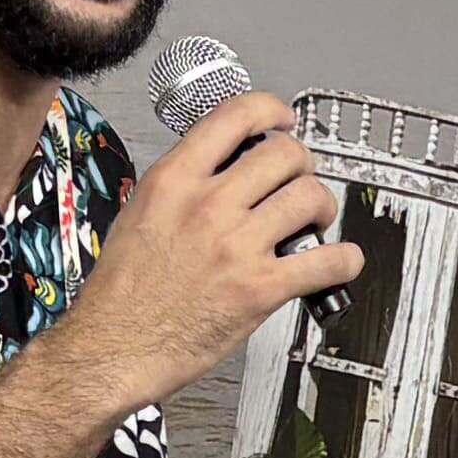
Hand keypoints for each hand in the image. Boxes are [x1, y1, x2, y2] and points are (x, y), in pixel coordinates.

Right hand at [58, 93, 360, 408]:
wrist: (113, 347)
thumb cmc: (121, 293)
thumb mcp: (140, 213)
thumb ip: (183, 185)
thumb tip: (224, 169)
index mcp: (174, 181)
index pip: (237, 116)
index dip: (272, 111)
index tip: (283, 121)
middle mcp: (208, 206)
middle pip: (284, 153)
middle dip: (302, 164)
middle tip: (299, 181)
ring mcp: (236, 246)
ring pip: (310, 196)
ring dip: (323, 206)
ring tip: (314, 220)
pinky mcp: (260, 289)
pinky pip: (327, 261)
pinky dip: (345, 259)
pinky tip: (339, 261)